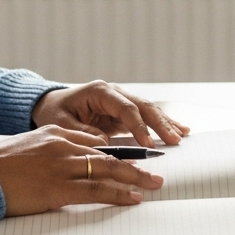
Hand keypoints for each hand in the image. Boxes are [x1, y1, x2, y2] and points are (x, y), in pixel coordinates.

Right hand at [0, 125, 164, 215]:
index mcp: (56, 133)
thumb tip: (67, 166)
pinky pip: (95, 191)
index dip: (118, 152)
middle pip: (108, 154)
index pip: (95, 142)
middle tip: (156, 170)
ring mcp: (62, 165)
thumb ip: (51, 152)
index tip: (136, 158)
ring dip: (134, 179)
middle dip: (135, 163)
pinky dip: (118, 194)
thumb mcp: (27, 149)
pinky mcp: (57, 187)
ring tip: (153, 184)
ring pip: (107, 171)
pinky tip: (133, 198)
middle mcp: (63, 145)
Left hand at [30, 80, 188, 146]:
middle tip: (174, 140)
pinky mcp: (124, 112)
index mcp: (100, 91)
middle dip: (160, 123)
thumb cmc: (55, 113)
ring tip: (182, 135)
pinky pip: (146, 117)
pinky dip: (162, 123)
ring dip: (165, 123)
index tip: (147, 143)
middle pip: (143, 106)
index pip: (125, 108)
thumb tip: (105, 144)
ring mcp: (122, 100)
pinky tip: (179, 129)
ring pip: (149, 110)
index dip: (138, 125)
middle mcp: (115, 92)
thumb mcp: (61, 123)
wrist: (52, 104)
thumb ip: (83, 133)